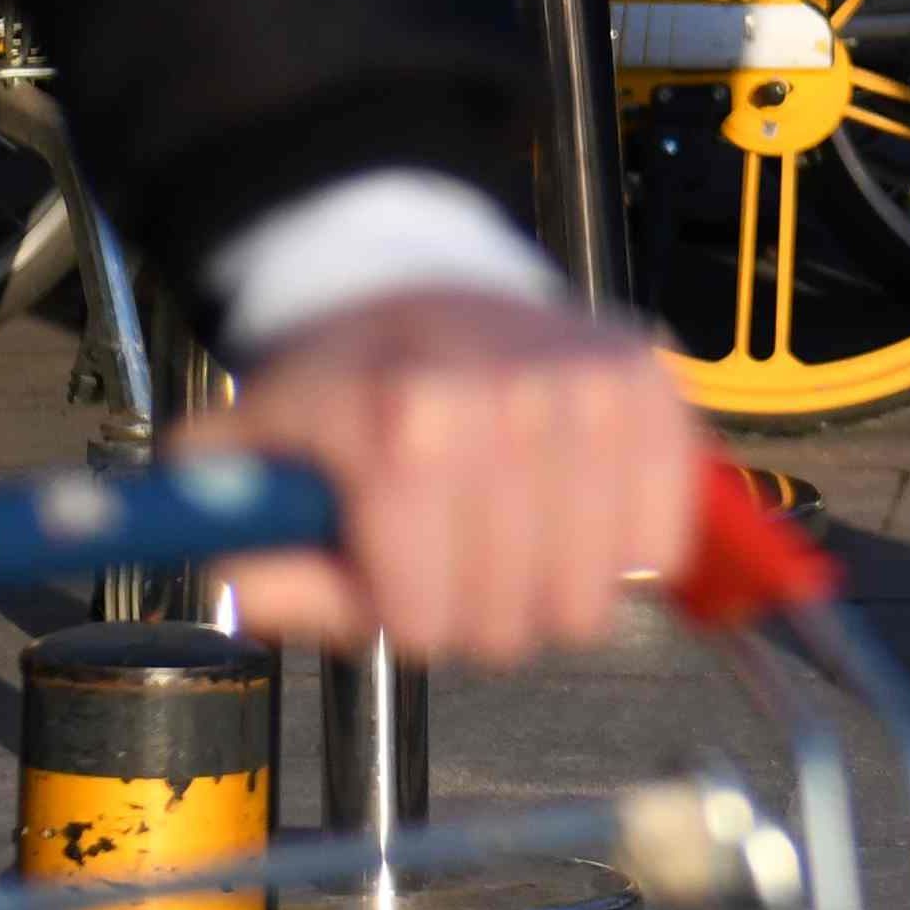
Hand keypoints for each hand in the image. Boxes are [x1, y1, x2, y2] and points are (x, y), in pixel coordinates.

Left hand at [173, 285, 708, 662]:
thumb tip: (255, 602)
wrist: (413, 284)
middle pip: (510, 625)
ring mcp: (593, 392)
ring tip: (505, 527)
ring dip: (543, 586)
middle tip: (448, 550)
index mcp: (402, 424)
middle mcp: (510, 401)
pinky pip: (656, 548)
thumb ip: (253, 553)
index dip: (399, 613)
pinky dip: (616, 549)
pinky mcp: (654, 388)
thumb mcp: (255, 465)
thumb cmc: (339, 391)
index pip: (427, 621)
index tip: (388, 570)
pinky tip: (568, 509)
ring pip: (587, 601)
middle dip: (471, 609)